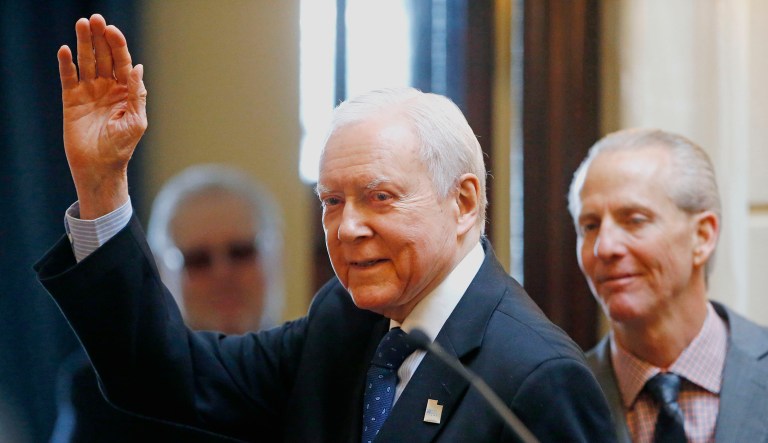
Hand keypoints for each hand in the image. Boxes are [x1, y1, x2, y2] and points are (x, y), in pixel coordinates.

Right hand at [58, 14, 146, 218]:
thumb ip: (136, 94)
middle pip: (104, 56)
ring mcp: (89, 92)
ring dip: (84, 43)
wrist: (99, 167)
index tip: (112, 30)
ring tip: (82, 24)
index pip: (122, 62)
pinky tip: (65, 50)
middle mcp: (108, 87)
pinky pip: (69, 77)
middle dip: (100, 37)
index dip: (118, 45)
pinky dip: (67, 64)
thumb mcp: (136, 121)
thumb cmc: (122, 147)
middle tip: (96, 19)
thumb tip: (138, 67)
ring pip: (87, 61)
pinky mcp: (72, 99)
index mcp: (126, 91)